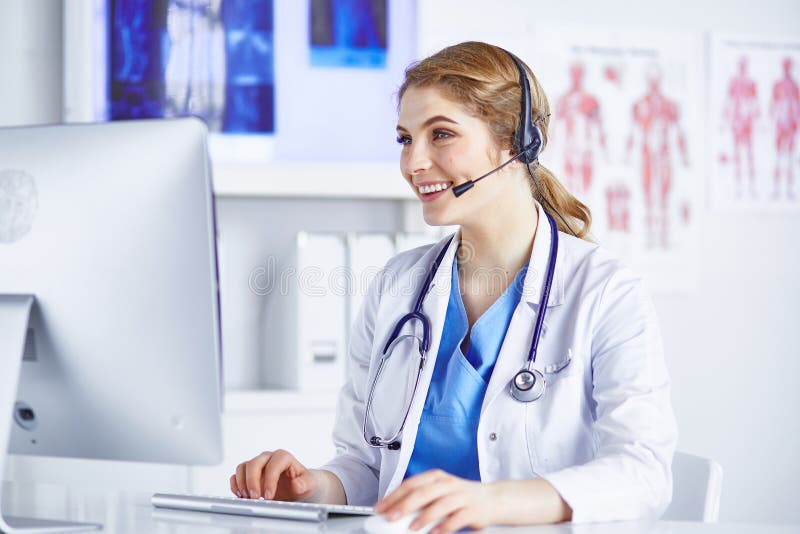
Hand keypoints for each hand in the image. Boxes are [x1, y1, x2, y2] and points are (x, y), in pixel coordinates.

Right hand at [230, 449, 317, 500]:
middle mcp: (268, 458)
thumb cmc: (303, 482)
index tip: (269, 496)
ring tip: (248, 498)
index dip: (270, 480)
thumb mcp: (309, 484)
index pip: (273, 465)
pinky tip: (241, 495)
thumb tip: (297, 484)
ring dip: (242, 483)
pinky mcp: (249, 473)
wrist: (298, 486)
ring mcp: (257, 464)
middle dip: (252, 482)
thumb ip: (305, 483)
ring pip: (243, 467)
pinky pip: (237, 475)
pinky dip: (236, 485)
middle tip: (255, 498)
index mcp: (283, 457)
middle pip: (254, 463)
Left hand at [374, 469, 497, 532]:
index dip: (394, 496)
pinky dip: (444, 526)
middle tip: (391, 517)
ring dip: (424, 517)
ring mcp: (461, 496)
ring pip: (440, 504)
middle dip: (404, 505)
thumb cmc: (461, 497)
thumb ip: (421, 500)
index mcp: (436, 477)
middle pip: (423, 492)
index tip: (381, 508)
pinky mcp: (472, 510)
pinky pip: (456, 518)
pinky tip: (435, 533)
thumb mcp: (440, 492)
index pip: (410, 484)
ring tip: (412, 528)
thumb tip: (396, 512)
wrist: (493, 499)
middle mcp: (447, 484)